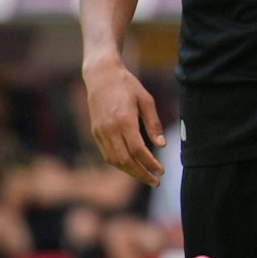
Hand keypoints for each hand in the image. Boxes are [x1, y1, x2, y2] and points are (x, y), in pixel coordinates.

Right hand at [82, 57, 163, 183]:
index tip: (161, 171)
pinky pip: (106, 154)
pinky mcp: (95, 132)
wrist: (100, 76)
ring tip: (145, 176)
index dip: (150, 164)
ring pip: (114, 160)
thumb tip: (161, 145)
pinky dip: (119, 163)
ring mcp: (100, 132)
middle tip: (155, 182)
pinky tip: (131, 166)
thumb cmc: (127, 85)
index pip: (138, 150)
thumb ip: (153, 123)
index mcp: (124, 120)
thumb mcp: (146, 100)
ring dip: (130, 172)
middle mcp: (109, 129)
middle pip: (125, 160)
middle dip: (141, 174)